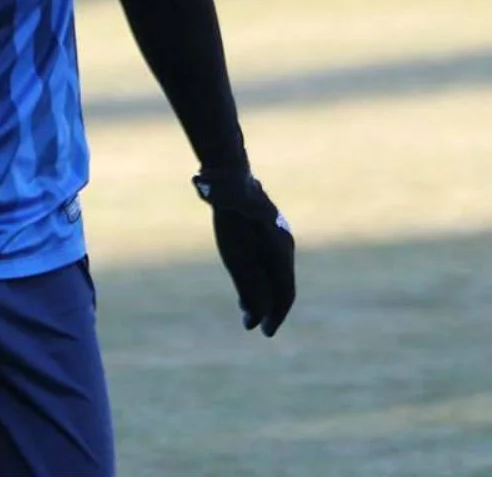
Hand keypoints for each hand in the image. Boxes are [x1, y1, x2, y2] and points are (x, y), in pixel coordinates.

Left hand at [193, 168, 294, 336]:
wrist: (227, 179)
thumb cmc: (232, 220)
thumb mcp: (237, 258)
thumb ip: (249, 287)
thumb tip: (257, 316)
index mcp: (283, 254)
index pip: (285, 294)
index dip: (276, 316)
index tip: (265, 333)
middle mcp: (285, 245)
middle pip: (280, 284)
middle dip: (268, 307)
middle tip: (252, 325)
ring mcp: (277, 234)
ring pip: (273, 271)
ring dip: (261, 292)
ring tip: (245, 310)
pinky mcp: (265, 227)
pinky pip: (266, 257)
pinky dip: (258, 274)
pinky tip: (243, 280)